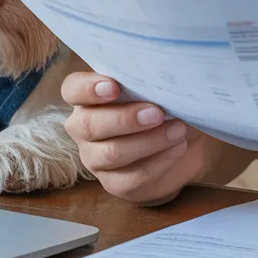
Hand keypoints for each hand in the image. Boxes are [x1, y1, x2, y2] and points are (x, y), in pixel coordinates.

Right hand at [62, 72, 215, 204]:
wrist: (183, 141)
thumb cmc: (164, 104)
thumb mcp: (158, 88)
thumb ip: (151, 80)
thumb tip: (166, 73)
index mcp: (88, 97)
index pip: (73, 89)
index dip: (88, 88)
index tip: (113, 86)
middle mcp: (84, 128)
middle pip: (89, 125)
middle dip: (125, 119)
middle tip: (157, 112)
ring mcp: (96, 159)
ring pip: (111, 154)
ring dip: (149, 141)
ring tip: (178, 129)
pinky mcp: (116, 184)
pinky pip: (134, 177)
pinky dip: (161, 161)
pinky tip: (178, 146)